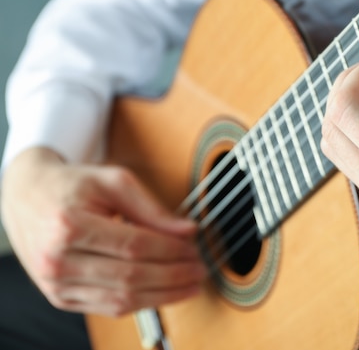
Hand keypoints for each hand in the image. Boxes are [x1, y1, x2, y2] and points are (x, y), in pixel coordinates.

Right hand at [1, 147, 205, 315]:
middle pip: (130, 277)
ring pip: (121, 300)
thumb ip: (152, 208)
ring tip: (190, 286)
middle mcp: (57, 260)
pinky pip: (108, 308)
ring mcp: (56, 284)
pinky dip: (141, 303)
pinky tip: (164, 293)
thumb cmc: (71, 186)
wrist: (27, 196)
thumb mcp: (113, 182)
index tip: (195, 249)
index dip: (171, 251)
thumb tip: (188, 230)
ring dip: (163, 296)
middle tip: (200, 270)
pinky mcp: (60, 298)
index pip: (133, 246)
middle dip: (173, 276)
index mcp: (69, 225)